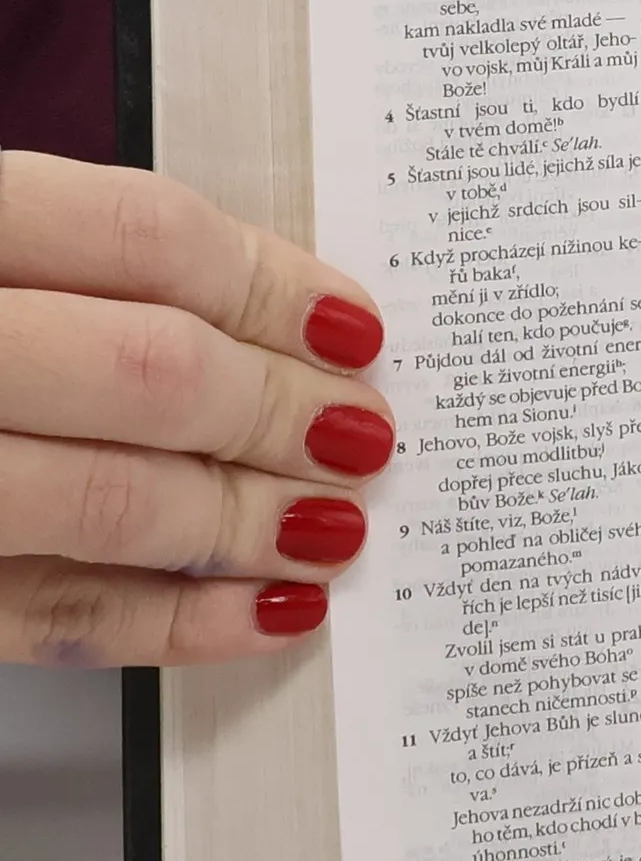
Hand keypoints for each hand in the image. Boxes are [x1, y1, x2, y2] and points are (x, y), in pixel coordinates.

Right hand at [0, 152, 394, 665]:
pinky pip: (56, 616)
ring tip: (334, 527)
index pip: (145, 236)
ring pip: (113, 501)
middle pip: (152, 371)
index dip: (275, 286)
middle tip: (364, 437)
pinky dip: (181, 624)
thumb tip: (275, 319)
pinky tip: (269, 615)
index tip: (355, 331)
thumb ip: (82, 267)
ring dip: (251, 522)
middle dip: (283, 414)